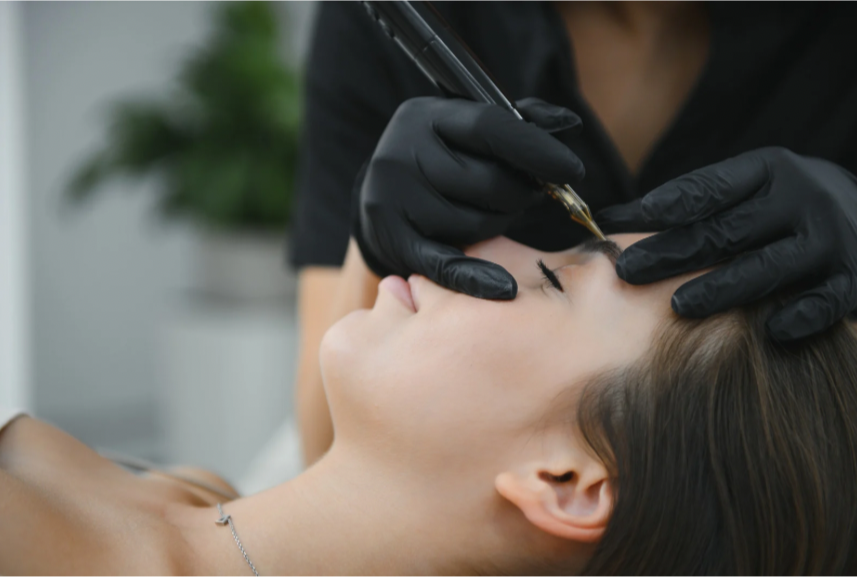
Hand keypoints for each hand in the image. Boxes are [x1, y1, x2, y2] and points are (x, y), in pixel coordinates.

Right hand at [353, 96, 584, 298]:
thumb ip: (521, 122)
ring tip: (497, 214)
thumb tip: (569, 126)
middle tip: (532, 194)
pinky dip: (477, 276)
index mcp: (426, 117)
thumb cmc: (441, 156)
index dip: (536, 150)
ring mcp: (393, 199)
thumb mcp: (469, 129)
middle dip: (522, 194)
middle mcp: (402, 154)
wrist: (383, 193)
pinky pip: (445, 264)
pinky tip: (504, 285)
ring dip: (499, 224)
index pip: (489, 128)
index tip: (573, 170)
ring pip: (474, 224)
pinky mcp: (393, 240)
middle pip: (487, 183)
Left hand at [597, 147, 856, 340]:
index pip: (714, 186)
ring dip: (723, 288)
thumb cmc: (782, 207)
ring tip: (679, 305)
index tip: (633, 216)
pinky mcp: (854, 279)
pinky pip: (825, 302)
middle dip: (674, 251)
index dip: (674, 201)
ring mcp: (830, 240)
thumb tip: (612, 219)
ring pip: (769, 267)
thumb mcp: (747, 189)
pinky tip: (771, 331)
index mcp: (769, 171)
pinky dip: (799, 315)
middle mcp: (801, 201)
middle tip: (628, 269)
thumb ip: (689, 204)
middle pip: (728, 230)